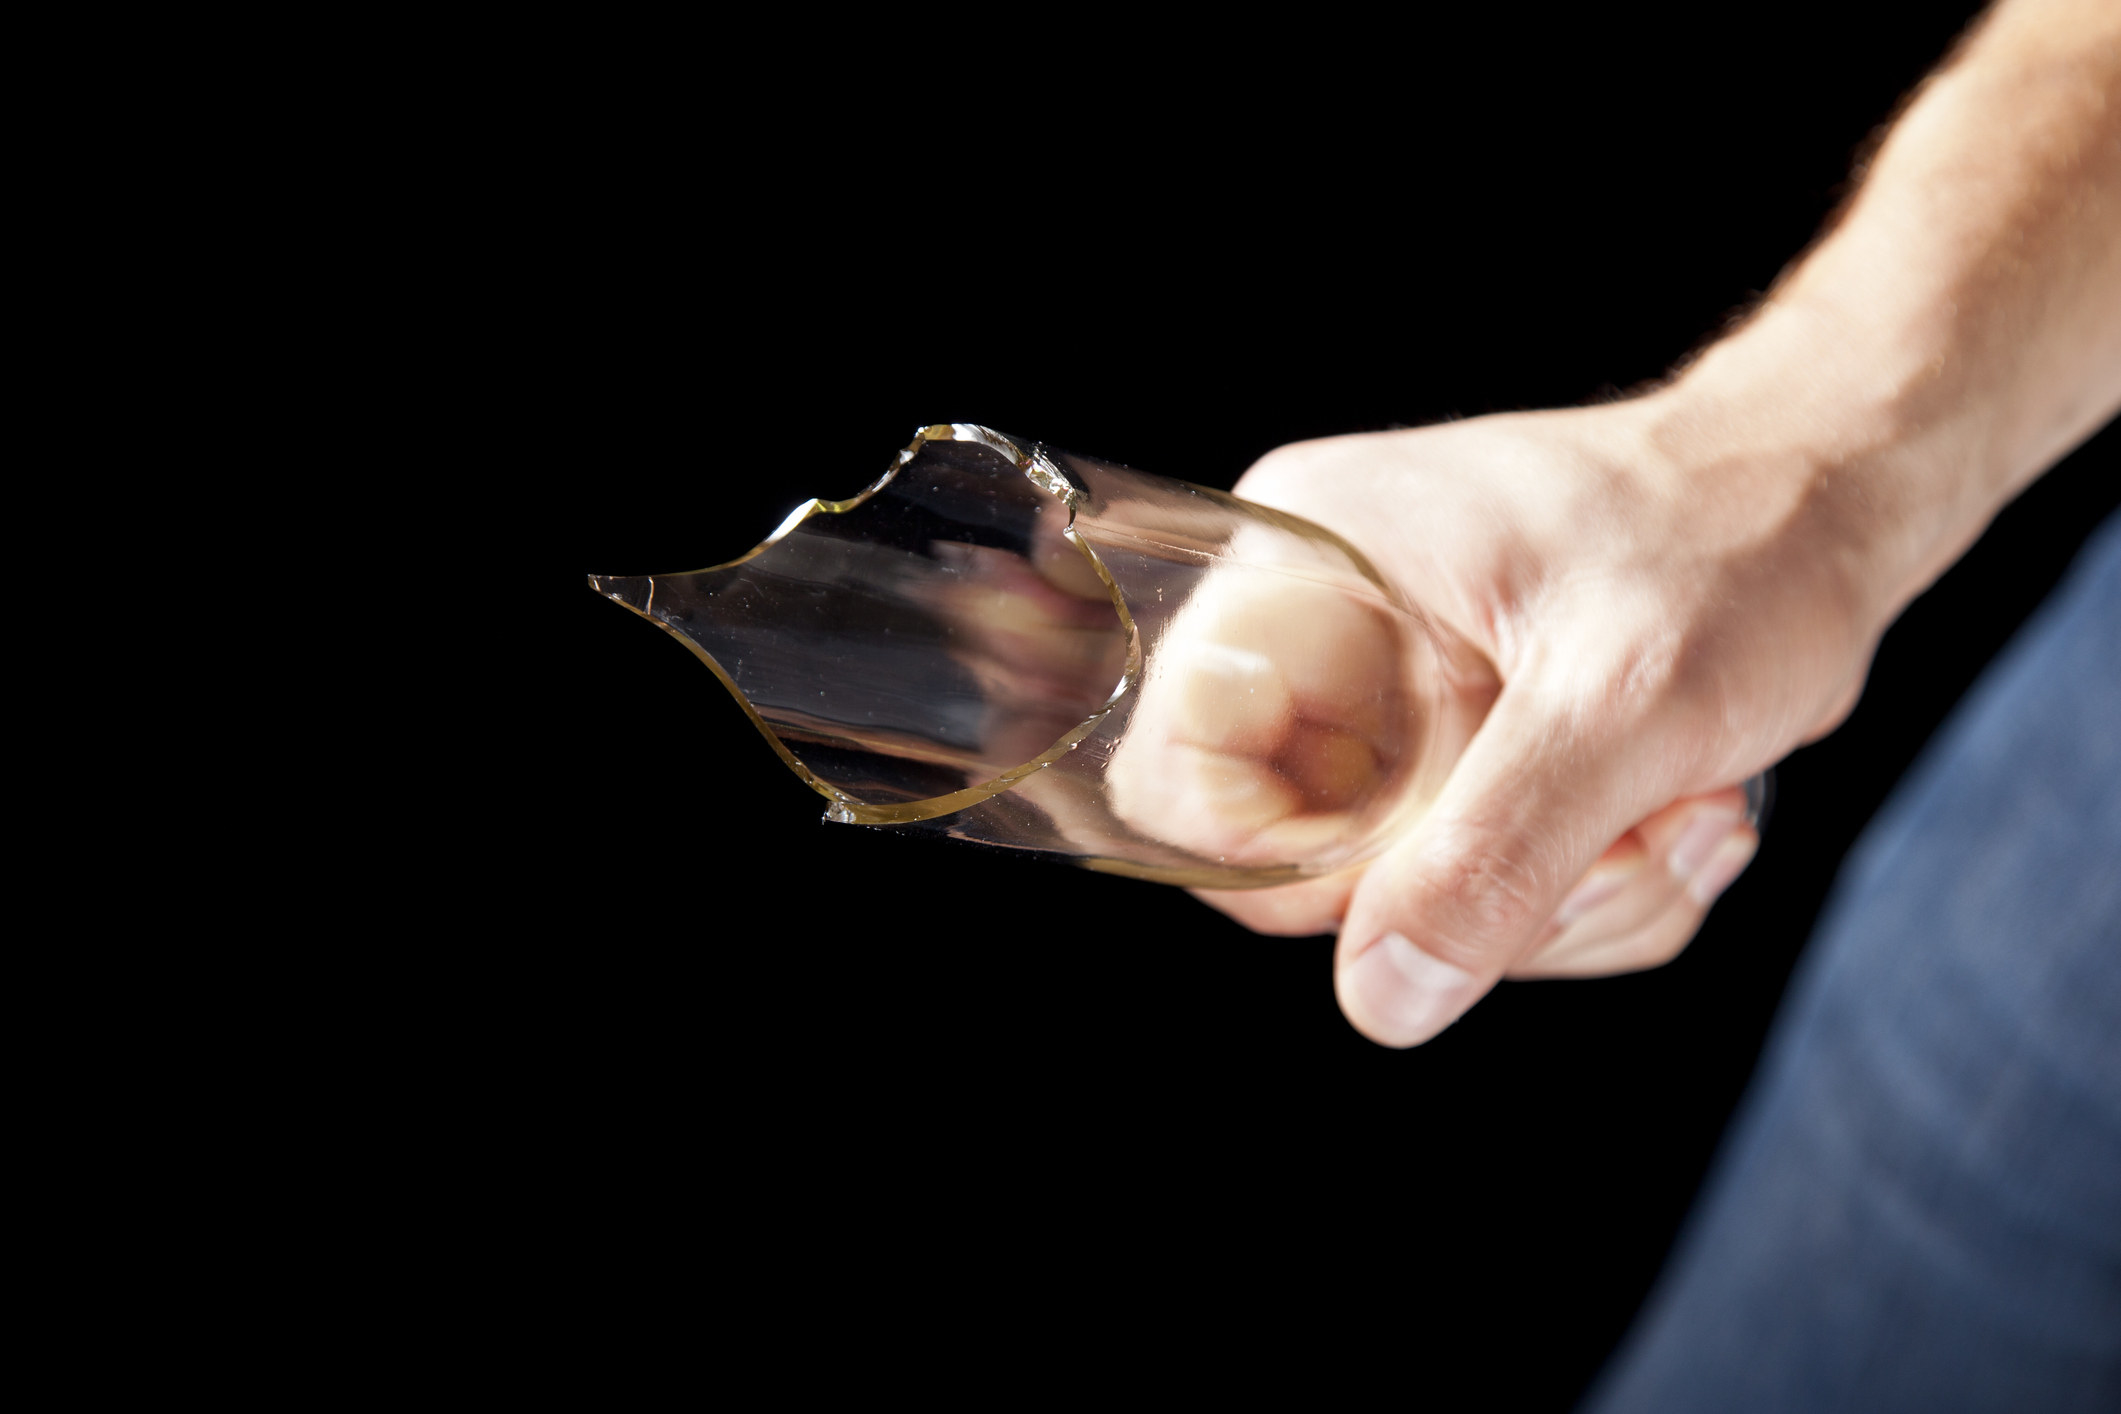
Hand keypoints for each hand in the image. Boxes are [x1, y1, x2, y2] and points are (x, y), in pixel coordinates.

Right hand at [1194, 400, 1875, 1044]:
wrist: (1838, 496)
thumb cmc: (1740, 543)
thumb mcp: (1625, 702)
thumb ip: (1497, 854)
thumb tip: (1380, 997)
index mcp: (1303, 568)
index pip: (1183, 769)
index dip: (1287, 866)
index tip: (1436, 877)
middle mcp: (1319, 628)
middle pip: (1306, 864)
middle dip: (1482, 899)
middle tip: (1623, 845)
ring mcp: (1385, 696)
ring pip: (1407, 899)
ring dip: (1566, 906)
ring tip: (1679, 814)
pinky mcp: (1453, 745)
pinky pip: (1476, 887)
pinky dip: (1588, 893)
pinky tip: (1677, 814)